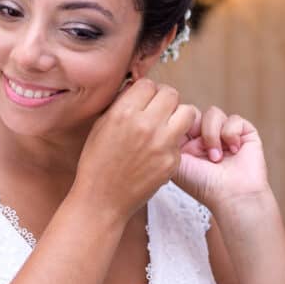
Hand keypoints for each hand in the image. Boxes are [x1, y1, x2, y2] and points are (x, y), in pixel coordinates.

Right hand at [75, 79, 196, 220]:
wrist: (102, 199)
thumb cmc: (96, 162)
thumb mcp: (100, 126)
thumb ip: (120, 105)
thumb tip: (135, 88)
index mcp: (124, 113)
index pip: (148, 84)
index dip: (146, 91)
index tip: (143, 100)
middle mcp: (146, 125)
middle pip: (171, 93)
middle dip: (164, 99)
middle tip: (158, 111)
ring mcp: (162, 144)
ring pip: (187, 112)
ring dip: (178, 115)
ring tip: (165, 126)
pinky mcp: (172, 161)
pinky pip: (182, 140)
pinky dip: (173, 142)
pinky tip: (158, 150)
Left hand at [173, 105, 270, 207]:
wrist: (232, 196)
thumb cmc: (202, 185)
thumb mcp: (175, 163)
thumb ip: (169, 140)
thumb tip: (170, 119)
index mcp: (187, 144)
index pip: (180, 119)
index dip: (180, 124)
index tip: (184, 142)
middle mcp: (205, 137)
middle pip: (195, 113)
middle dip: (197, 130)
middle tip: (201, 150)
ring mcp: (224, 134)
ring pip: (213, 113)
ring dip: (213, 135)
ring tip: (217, 157)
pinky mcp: (244, 133)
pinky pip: (234, 119)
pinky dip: (231, 134)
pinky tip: (234, 151)